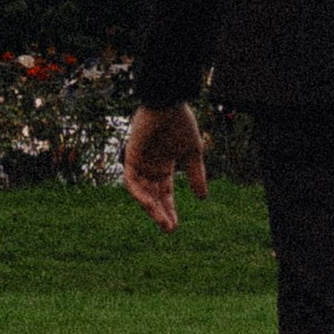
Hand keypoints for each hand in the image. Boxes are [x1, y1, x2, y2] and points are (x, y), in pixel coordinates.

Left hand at [123, 100, 207, 229]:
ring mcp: (139, 162)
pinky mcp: (130, 157)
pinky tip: (149, 205)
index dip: (170, 209)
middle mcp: (150, 166)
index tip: (175, 226)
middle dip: (161, 213)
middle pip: (153, 196)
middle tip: (169, 229)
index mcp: (163, 165)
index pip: (165, 193)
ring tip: (162, 221)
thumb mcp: (193, 152)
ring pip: (142, 192)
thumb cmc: (181, 122)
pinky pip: (131, 181)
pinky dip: (139, 194)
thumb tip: (203, 197)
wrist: (169, 103)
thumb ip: (196, 174)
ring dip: (150, 208)